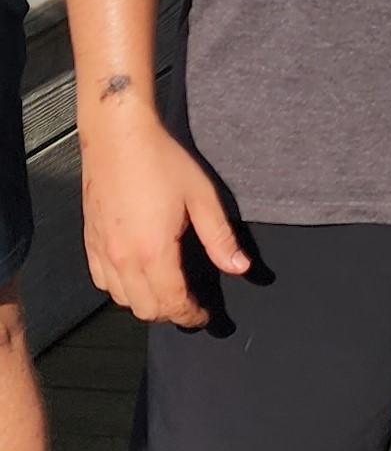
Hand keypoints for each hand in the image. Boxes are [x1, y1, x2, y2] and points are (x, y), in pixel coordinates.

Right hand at [82, 103, 249, 325]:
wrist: (117, 134)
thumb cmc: (160, 160)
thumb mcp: (202, 197)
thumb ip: (220, 238)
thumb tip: (240, 267)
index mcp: (153, 251)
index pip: (172, 303)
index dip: (191, 316)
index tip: (204, 316)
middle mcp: (122, 257)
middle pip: (145, 309)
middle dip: (170, 314)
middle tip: (189, 305)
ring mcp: (102, 249)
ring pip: (120, 299)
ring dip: (144, 303)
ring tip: (165, 293)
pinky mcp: (90, 238)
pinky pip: (101, 280)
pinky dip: (119, 288)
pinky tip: (136, 275)